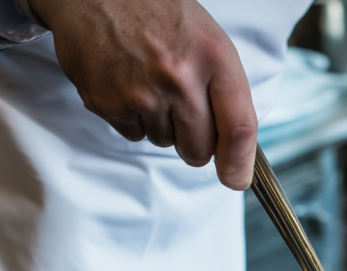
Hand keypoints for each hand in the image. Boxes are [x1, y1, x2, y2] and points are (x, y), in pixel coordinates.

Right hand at [29, 0, 256, 189]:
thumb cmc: (160, 16)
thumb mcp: (208, 42)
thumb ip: (226, 94)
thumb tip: (234, 154)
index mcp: (214, 57)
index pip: (239, 127)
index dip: (239, 163)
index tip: (236, 179)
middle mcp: (179, 75)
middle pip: (199, 149)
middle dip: (194, 143)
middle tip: (182, 111)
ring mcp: (140, 90)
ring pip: (165, 143)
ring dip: (161, 124)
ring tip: (149, 81)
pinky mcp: (107, 101)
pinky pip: (133, 134)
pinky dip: (132, 118)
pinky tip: (127, 82)